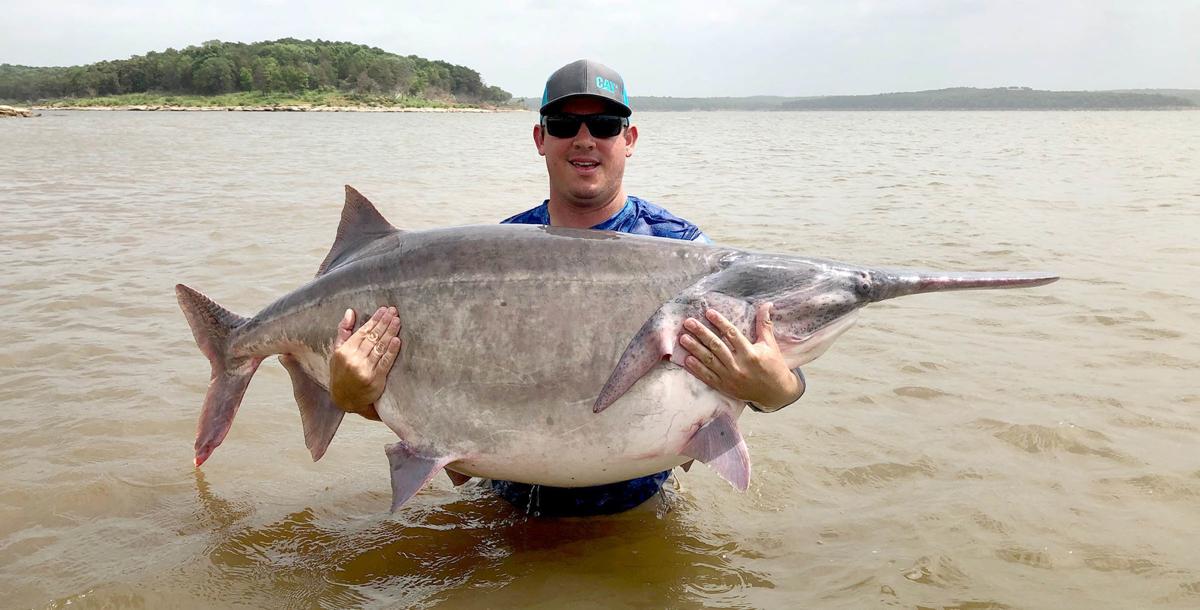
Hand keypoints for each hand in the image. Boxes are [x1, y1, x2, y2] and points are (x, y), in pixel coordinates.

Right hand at [329, 306, 401, 420]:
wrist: (344, 399)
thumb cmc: (341, 373)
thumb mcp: (337, 352)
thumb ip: (344, 331)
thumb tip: (350, 312)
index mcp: (344, 351)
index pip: (362, 332)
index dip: (374, 320)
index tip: (383, 310)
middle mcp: (354, 359)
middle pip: (373, 337)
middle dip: (384, 323)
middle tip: (394, 311)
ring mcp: (365, 370)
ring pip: (380, 347)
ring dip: (390, 333)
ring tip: (397, 321)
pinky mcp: (375, 379)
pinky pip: (385, 362)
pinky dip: (392, 351)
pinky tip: (397, 340)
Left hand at [678, 302, 803, 411]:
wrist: (776, 393)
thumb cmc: (774, 366)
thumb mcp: (771, 344)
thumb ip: (765, 324)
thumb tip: (767, 303)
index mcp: (751, 354)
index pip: (732, 334)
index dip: (720, 322)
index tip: (708, 312)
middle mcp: (739, 366)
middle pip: (716, 346)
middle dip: (701, 333)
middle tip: (689, 322)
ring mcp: (730, 378)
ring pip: (709, 361)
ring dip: (695, 349)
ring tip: (683, 338)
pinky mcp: (725, 387)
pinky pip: (708, 377)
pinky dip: (697, 369)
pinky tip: (687, 359)